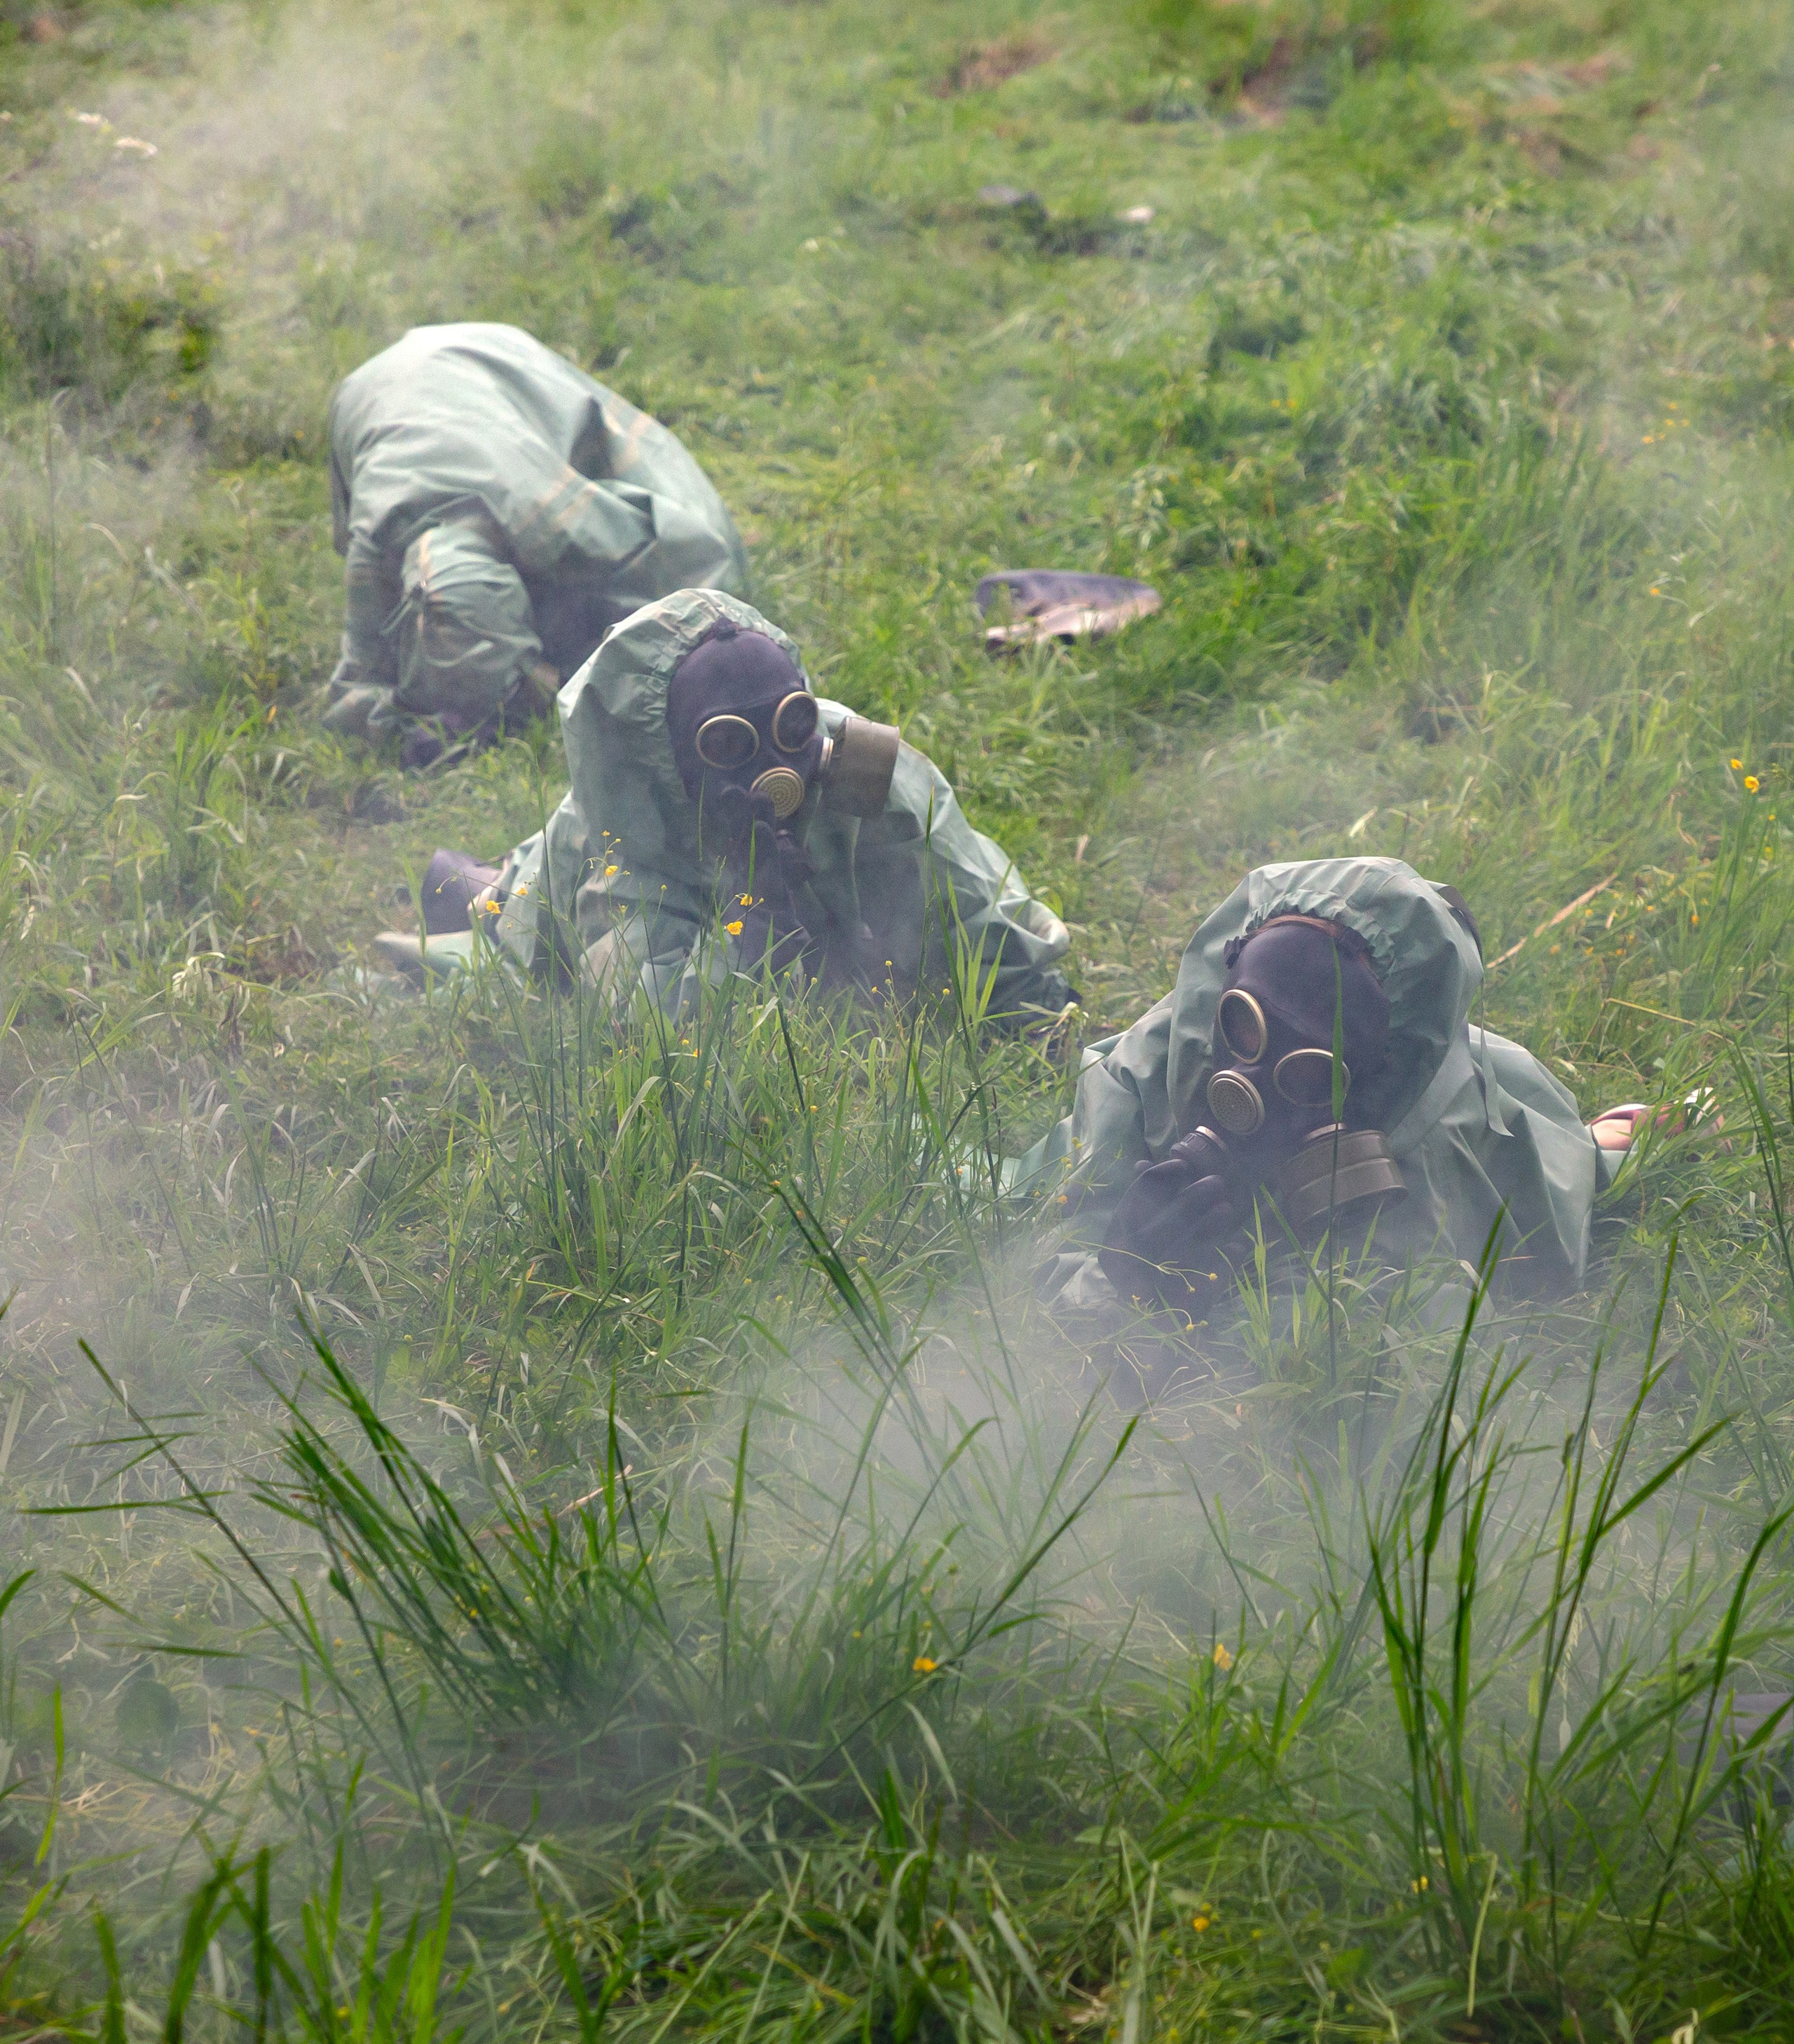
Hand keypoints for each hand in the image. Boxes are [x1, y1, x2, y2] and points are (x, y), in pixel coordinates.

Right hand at [1097, 1130, 1240, 1304]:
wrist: (1153, 1330)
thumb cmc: (1145, 1267)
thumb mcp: (1137, 1232)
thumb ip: (1141, 1201)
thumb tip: (1142, 1163)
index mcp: (1114, 1245)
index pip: (1131, 1207)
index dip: (1157, 1181)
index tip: (1182, 1164)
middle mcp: (1126, 1269)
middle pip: (1159, 1229)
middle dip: (1190, 1201)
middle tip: (1217, 1182)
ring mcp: (1151, 1292)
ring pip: (1183, 1255)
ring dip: (1209, 1229)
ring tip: (1228, 1208)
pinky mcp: (1179, 1312)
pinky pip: (1205, 1284)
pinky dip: (1223, 1263)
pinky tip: (1237, 1245)